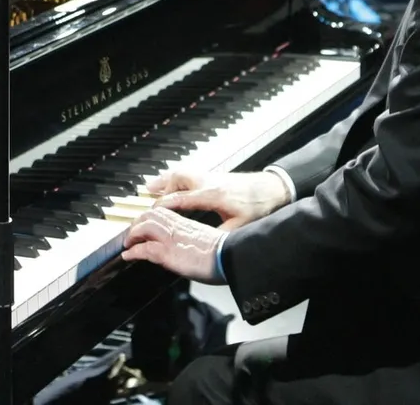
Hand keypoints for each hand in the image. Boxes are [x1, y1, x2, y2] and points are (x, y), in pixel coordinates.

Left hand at [121, 206, 225, 282]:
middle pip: (150, 215)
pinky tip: (128, 256)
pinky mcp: (167, 253)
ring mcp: (171, 238)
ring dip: (132, 235)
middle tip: (132, 233)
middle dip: (137, 223)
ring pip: (144, 227)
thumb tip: (189, 248)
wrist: (229, 255)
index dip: (150, 218)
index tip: (144, 224)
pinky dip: (133, 252)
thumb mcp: (206, 240)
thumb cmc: (223, 251)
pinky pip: (144, 249)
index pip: (162, 214)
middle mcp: (177, 226)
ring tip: (128, 243)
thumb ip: (194, 239)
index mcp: (186, 223)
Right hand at [148, 169, 289, 229]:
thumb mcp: (240, 227)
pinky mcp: (213, 175)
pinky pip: (188, 173)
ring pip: (181, 172)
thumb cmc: (258, 206)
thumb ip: (220, 236)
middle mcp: (208, 182)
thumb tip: (206, 247)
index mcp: (212, 195)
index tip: (150, 212)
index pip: (181, 199)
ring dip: (166, 180)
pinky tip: (170, 182)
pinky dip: (176, 177)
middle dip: (160, 189)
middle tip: (147, 199)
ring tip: (150, 187)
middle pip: (177, 179)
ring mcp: (210, 176)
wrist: (272, 188)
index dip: (164, 205)